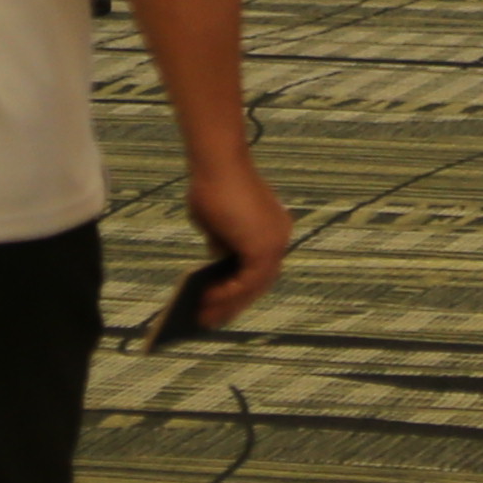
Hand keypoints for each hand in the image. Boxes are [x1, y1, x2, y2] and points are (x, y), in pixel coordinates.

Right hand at [180, 151, 291, 326]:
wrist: (217, 161)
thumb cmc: (212, 183)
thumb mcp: (216, 223)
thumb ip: (221, 245)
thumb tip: (216, 268)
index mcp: (273, 228)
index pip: (259, 268)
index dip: (241, 289)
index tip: (224, 305)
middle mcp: (280, 237)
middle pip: (258, 283)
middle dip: (233, 304)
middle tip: (211, 320)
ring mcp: (275, 244)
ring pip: (253, 287)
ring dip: (227, 304)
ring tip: (202, 318)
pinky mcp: (263, 249)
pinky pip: (245, 283)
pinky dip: (225, 294)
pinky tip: (204, 300)